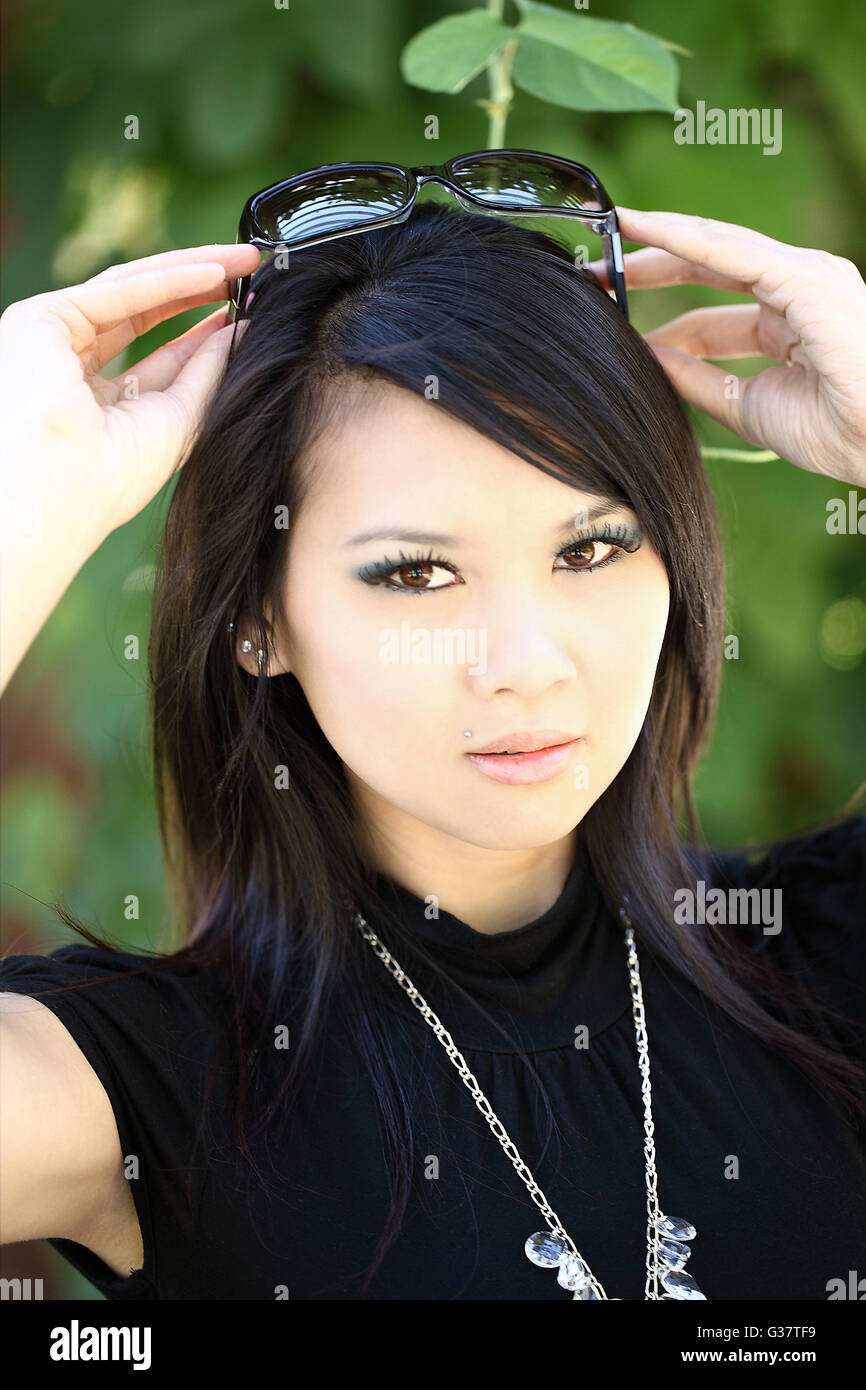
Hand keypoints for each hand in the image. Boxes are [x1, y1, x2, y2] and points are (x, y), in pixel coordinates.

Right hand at [0, 242, 260, 544]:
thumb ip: (205, 372)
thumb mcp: (176, 419)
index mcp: (97, 406)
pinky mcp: (41, 318)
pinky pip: (118, 290)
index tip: (246, 313)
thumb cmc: (110, 477)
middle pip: (144, 314)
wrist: (59, 491)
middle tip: (250, 270)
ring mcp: (51, 342)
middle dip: (199, 289)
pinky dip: (169, 279)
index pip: (159, 356)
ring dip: (189, 272)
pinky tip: (213, 271)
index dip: (204, 331)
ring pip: (132, 290)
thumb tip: (238, 332)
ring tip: (240, 261)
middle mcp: (70, 369)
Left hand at [586, 209, 865, 486]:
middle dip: (649, 267)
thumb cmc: (836, 432)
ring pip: (714, 246)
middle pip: (709, 265)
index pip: (716, 302)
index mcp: (791, 320)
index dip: (665, 301)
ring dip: (653, 245)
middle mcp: (798, 287)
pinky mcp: (804, 275)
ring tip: (600, 245)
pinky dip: (678, 235)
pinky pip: (727, 249)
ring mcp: (804, 275)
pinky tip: (638, 226)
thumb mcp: (747, 406)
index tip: (614, 300)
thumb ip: (701, 380)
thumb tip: (651, 359)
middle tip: (592, 271)